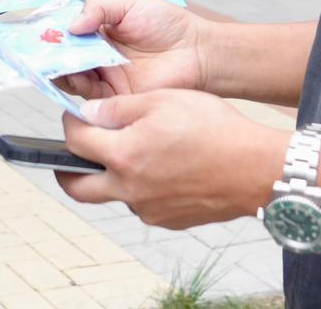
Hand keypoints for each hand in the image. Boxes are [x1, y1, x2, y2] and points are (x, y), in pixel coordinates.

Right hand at [54, 0, 208, 98]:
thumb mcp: (129, 4)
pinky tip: (70, 76)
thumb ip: (97, 9)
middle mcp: (98, 55)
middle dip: (49, 51)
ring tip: (55, 59)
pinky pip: (87, 95)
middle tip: (39, 47)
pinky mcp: (114, 97)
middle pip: (64, 55)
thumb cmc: (169, 24)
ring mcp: (104, 76)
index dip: (51, 30)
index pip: (67, 31)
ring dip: (59, 67)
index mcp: (99, 31)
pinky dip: (75, 87)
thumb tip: (70, 26)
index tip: (36, 29)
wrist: (197, 52)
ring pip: (70, 75)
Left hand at [56, 89, 284, 228]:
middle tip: (66, 157)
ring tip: (132, 151)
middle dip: (65, 171)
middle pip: (79, 188)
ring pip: (114, 194)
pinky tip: (162, 166)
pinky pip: (143, 203)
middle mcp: (130, 189)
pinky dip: (141, 186)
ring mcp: (149, 209)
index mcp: (124, 156)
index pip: (76, 143)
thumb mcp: (163, 100)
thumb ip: (118, 108)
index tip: (74, 115)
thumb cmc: (213, 128)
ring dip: (112, 175)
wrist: (255, 168)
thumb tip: (88, 113)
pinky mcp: (168, 219)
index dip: (70, 124)